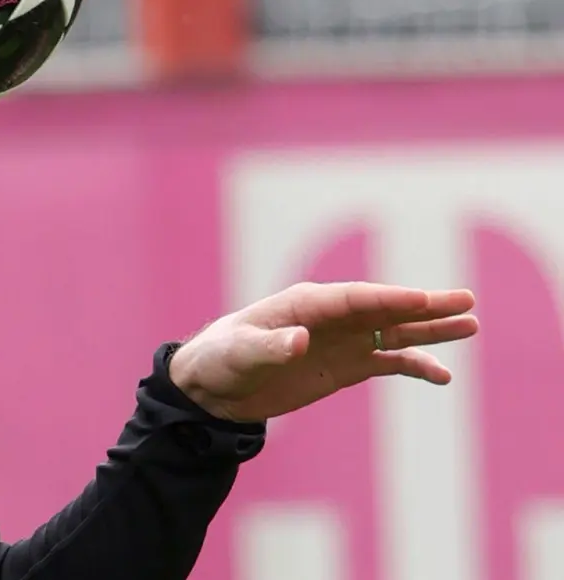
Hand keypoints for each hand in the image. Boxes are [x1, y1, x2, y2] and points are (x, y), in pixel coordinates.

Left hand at [168, 281, 478, 422]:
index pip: (355, 298)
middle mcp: (330, 317)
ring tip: (471, 325)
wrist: (214, 386)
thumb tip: (300, 339)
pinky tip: (442, 375)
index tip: (423, 300)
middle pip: (385, 308)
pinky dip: (414, 365)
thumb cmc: (221, 359)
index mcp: (304, 303)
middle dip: (424, 305)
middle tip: (467, 300)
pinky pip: (388, 361)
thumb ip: (270, 346)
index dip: (389, 299)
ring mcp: (342, 341)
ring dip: (431, 330)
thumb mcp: (241, 353)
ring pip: (394, 331)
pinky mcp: (345, 366)